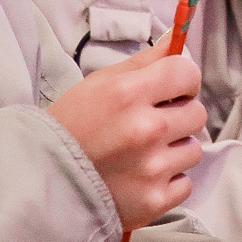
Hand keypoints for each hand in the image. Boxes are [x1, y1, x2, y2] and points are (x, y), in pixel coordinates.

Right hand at [46, 35, 206, 230]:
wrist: (45, 181)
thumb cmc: (72, 125)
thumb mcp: (100, 84)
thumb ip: (143, 63)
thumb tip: (178, 41)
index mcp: (129, 94)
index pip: (187, 73)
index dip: (183, 80)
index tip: (171, 90)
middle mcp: (145, 130)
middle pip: (197, 113)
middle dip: (179, 116)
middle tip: (153, 124)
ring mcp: (152, 169)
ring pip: (193, 150)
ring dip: (174, 151)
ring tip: (144, 154)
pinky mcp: (155, 201)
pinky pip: (185, 184)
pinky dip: (169, 182)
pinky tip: (143, 178)